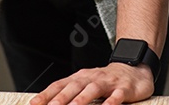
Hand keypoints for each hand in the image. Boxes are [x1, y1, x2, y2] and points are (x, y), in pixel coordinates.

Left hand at [29, 62, 154, 104]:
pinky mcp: (123, 88)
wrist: (133, 68)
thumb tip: (51, 103)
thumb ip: (70, 94)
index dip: (46, 95)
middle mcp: (91, 78)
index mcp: (80, 78)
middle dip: (60, 98)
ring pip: (93, 90)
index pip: (60, 85)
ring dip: (81, 100)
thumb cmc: (105, 81)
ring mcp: (108, 82)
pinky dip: (111, 102)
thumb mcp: (86, 85)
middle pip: (73, 87)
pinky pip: (116, 96)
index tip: (34, 104)